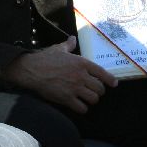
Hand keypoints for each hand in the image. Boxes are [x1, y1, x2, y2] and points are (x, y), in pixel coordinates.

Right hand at [1, 36, 116, 113]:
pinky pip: (82, 108)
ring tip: (87, 98)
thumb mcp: (59, 49)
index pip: (102, 73)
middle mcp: (81, 76)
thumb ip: (69, 45)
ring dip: (91, 100)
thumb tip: (72, 39)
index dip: (110, 80)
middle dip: (98, 91)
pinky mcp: (67, 99)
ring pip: (93, 99)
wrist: (32, 70)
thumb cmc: (46, 58)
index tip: (114, 84)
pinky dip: (82, 108)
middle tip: (93, 91)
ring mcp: (75, 88)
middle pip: (100, 89)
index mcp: (82, 63)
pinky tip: (78, 105)